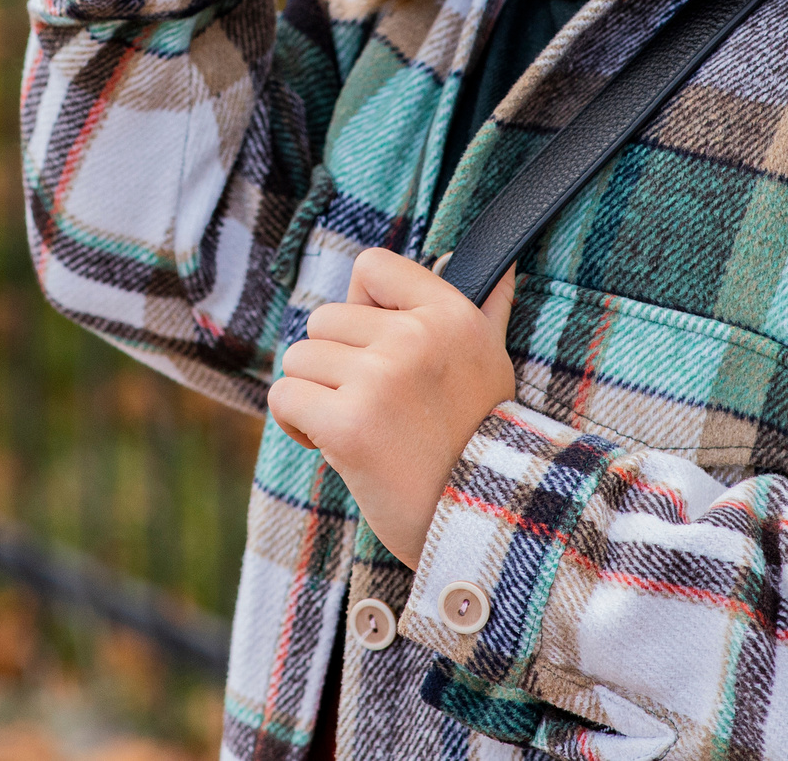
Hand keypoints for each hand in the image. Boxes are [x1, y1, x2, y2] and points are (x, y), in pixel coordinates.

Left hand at [267, 248, 518, 568]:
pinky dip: (296, 425)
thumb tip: (503, 266)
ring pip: (298, 359)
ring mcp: (381, 380)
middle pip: (322, 320)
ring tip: (359, 429)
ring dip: (314, 397)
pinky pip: (284, 398)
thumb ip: (488, 309)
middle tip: (373, 407)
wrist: (485, 522)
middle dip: (333, 365)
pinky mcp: (349, 424)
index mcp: (451, 315)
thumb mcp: (491, 363)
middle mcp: (416, 338)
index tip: (377, 347)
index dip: (360, 307)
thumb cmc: (480, 441)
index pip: (372, 267)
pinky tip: (333, 447)